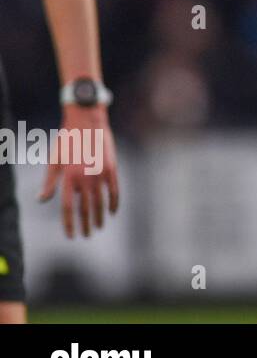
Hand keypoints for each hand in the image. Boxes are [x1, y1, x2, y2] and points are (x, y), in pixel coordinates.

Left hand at [39, 104, 120, 238]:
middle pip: (85, 208)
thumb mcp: (54, 160)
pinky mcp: (112, 169)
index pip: (68, 208)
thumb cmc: (67, 140)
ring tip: (98, 228)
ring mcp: (100, 174)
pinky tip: (112, 212)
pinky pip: (114, 190)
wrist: (87, 121)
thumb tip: (41, 200)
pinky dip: (114, 203)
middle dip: (85, 225)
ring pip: (100, 202)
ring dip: (99, 217)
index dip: (69, 224)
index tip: (71, 236)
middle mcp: (84, 178)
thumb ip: (49, 182)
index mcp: (68, 177)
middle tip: (86, 235)